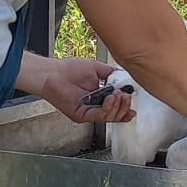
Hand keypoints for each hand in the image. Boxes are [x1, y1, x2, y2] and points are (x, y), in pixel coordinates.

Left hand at [17, 54, 135, 125]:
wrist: (53, 72)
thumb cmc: (69, 70)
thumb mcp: (97, 69)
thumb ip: (112, 74)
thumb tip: (126, 78)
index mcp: (99, 97)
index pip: (116, 108)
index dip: (126, 109)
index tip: (133, 105)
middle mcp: (94, 107)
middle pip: (115, 115)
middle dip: (124, 107)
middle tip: (127, 97)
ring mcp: (88, 112)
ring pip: (109, 117)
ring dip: (117, 107)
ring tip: (119, 95)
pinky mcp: (81, 115)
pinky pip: (98, 116)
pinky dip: (107, 108)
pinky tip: (110, 98)